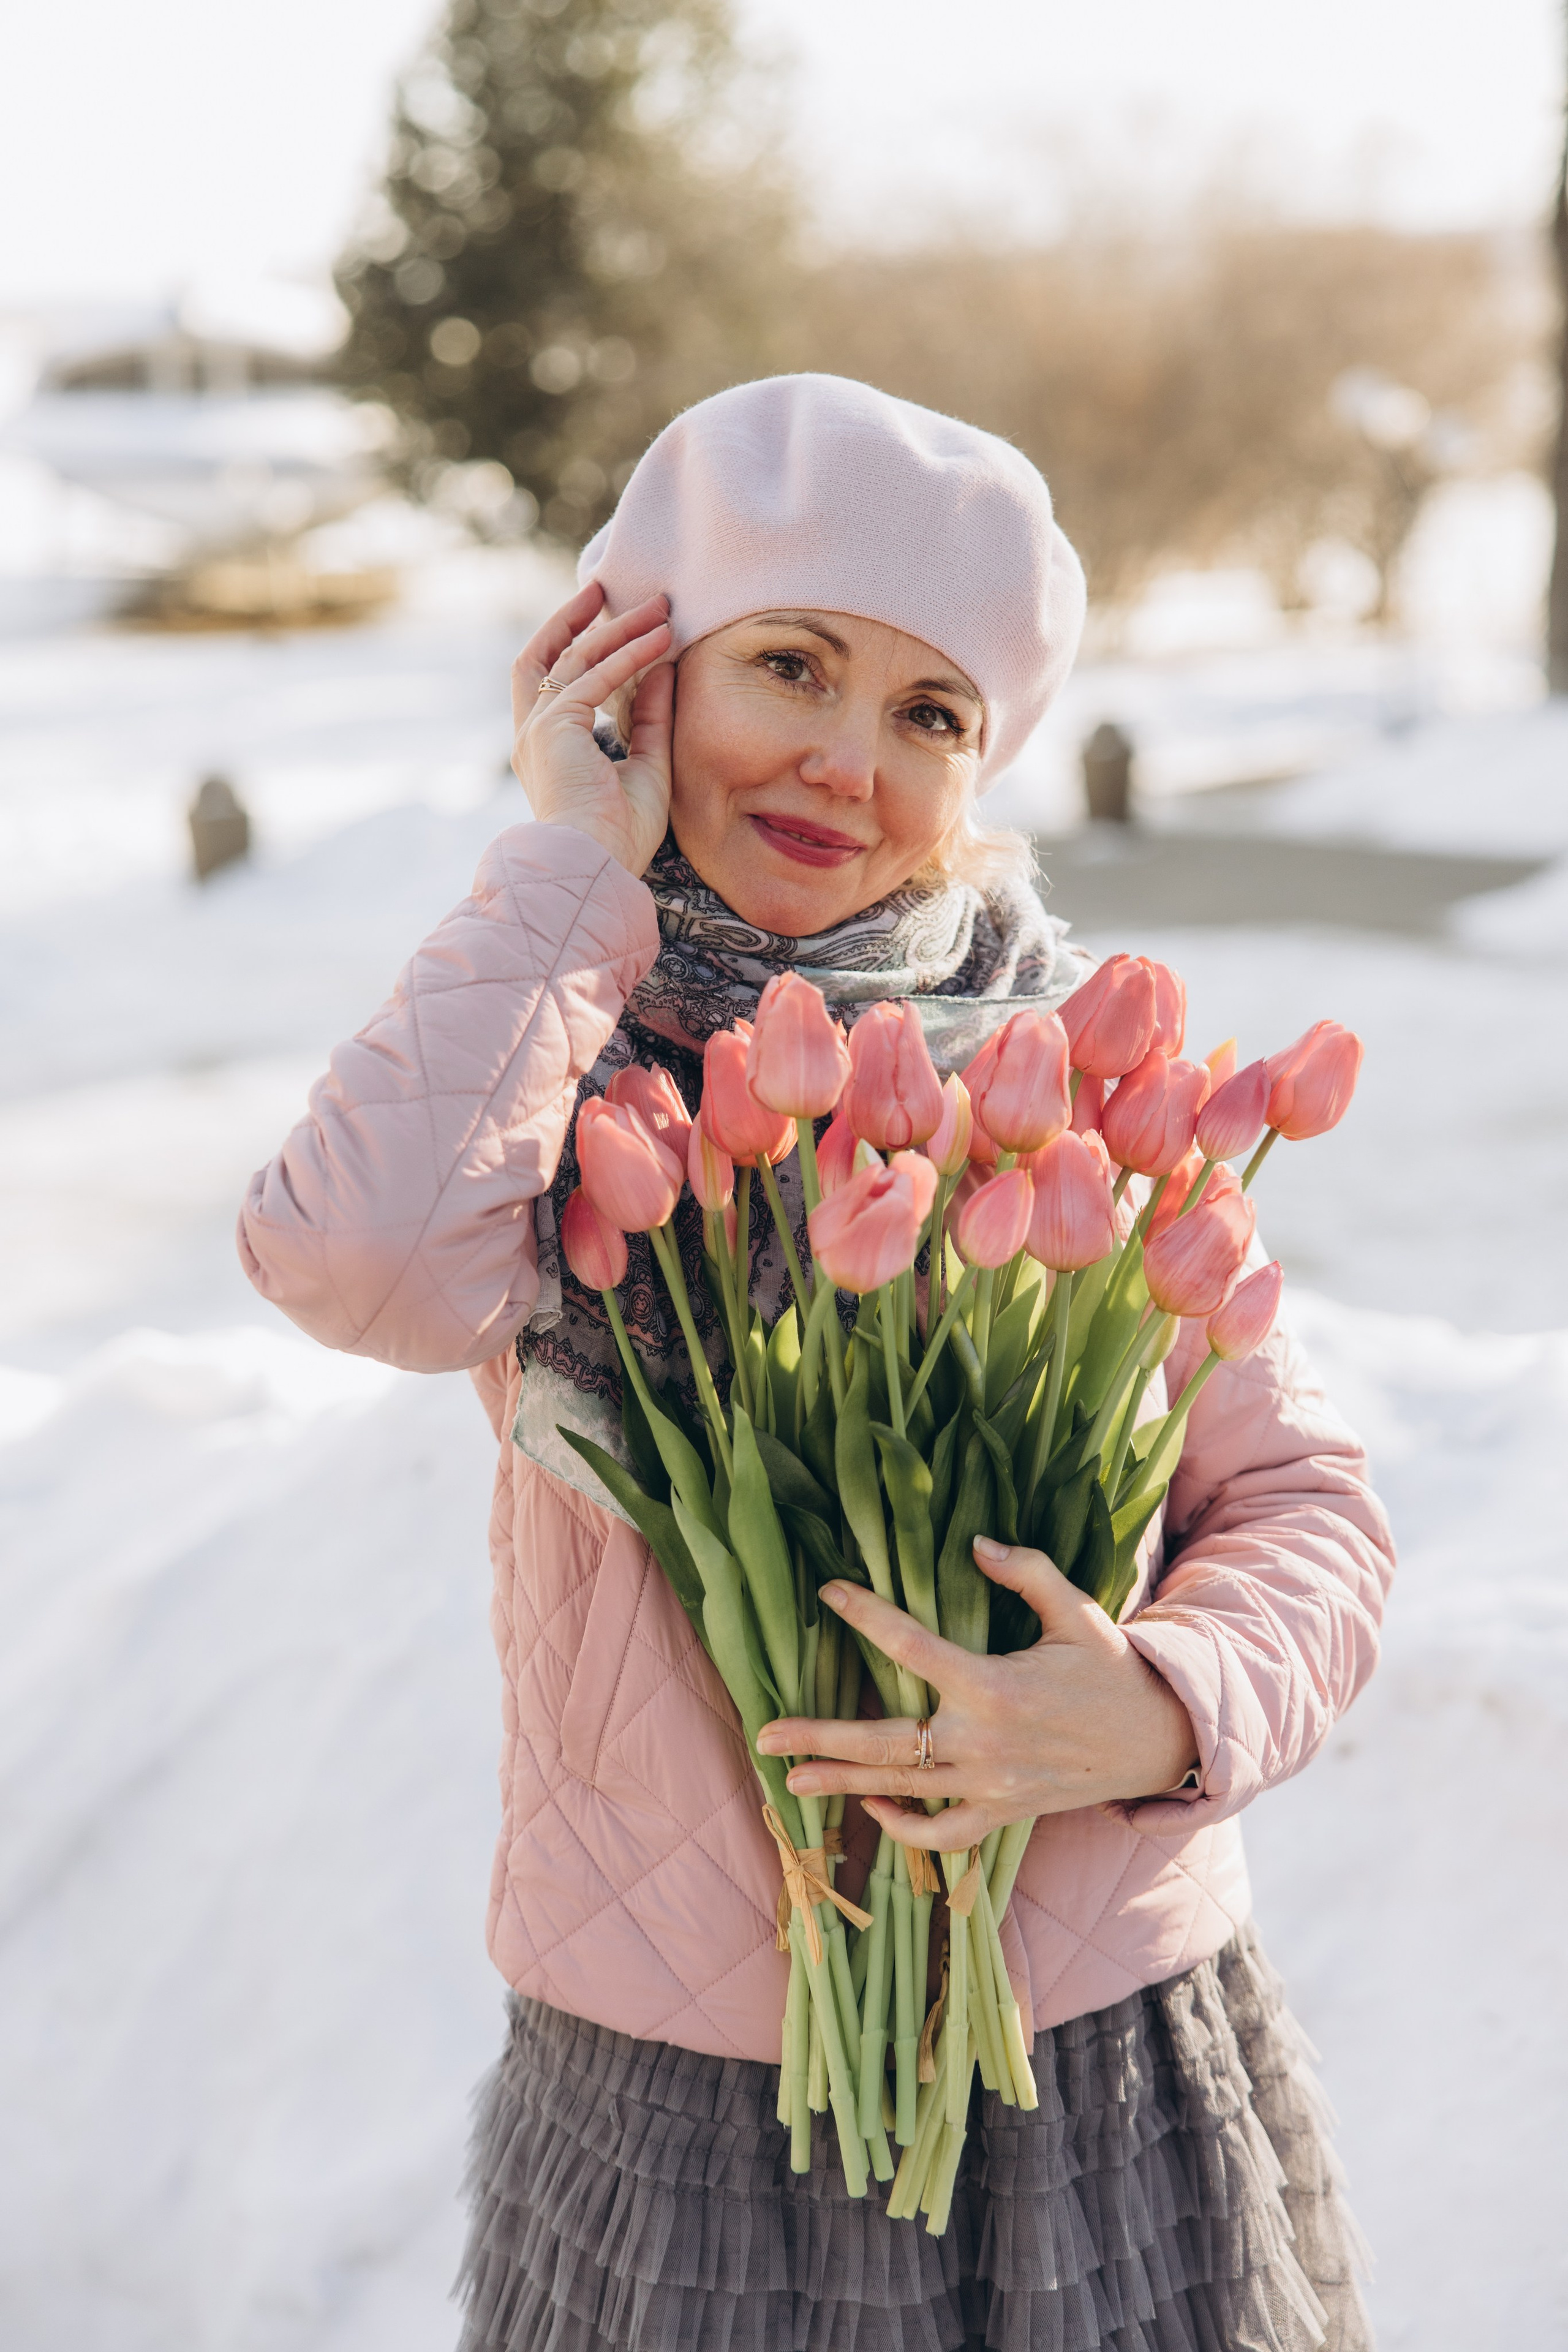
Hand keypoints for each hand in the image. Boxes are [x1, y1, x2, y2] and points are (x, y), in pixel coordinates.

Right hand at [510, 581, 674, 876]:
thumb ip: (651, 720)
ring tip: (658, 609)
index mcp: (545, 748)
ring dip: (617, 629)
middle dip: (572, 619)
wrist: (594, 867)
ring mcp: (539, 729)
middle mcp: (533, 734)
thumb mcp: (646, 768)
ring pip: (575, 659)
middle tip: (606, 588)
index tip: (603, 618)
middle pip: (542, 656)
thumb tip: (665, 672)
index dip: (571, 645)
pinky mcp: (555, 728)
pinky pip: (594, 677)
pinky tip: (661, 641)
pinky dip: (629, 655)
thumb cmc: (618, 837)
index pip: (549, 682)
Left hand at [756, 1536, 1199, 1850]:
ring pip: (901, 1790)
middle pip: (883, 1743)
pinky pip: (944, 1833)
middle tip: (764, 1736)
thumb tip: (975, 1543)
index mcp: (994, 1686)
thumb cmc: (1112, 1668)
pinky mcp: (1003, 1813)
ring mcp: (990, 1786)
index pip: (912, 1646)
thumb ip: (1026, 1571)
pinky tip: (874, 1809)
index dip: (866, 1615)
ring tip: (790, 1780)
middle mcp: (983, 1743)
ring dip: (842, 1785)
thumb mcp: (1076, 1610)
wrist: (1158, 1739)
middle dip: (819, 1738)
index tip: (829, 1592)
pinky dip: (907, 1829)